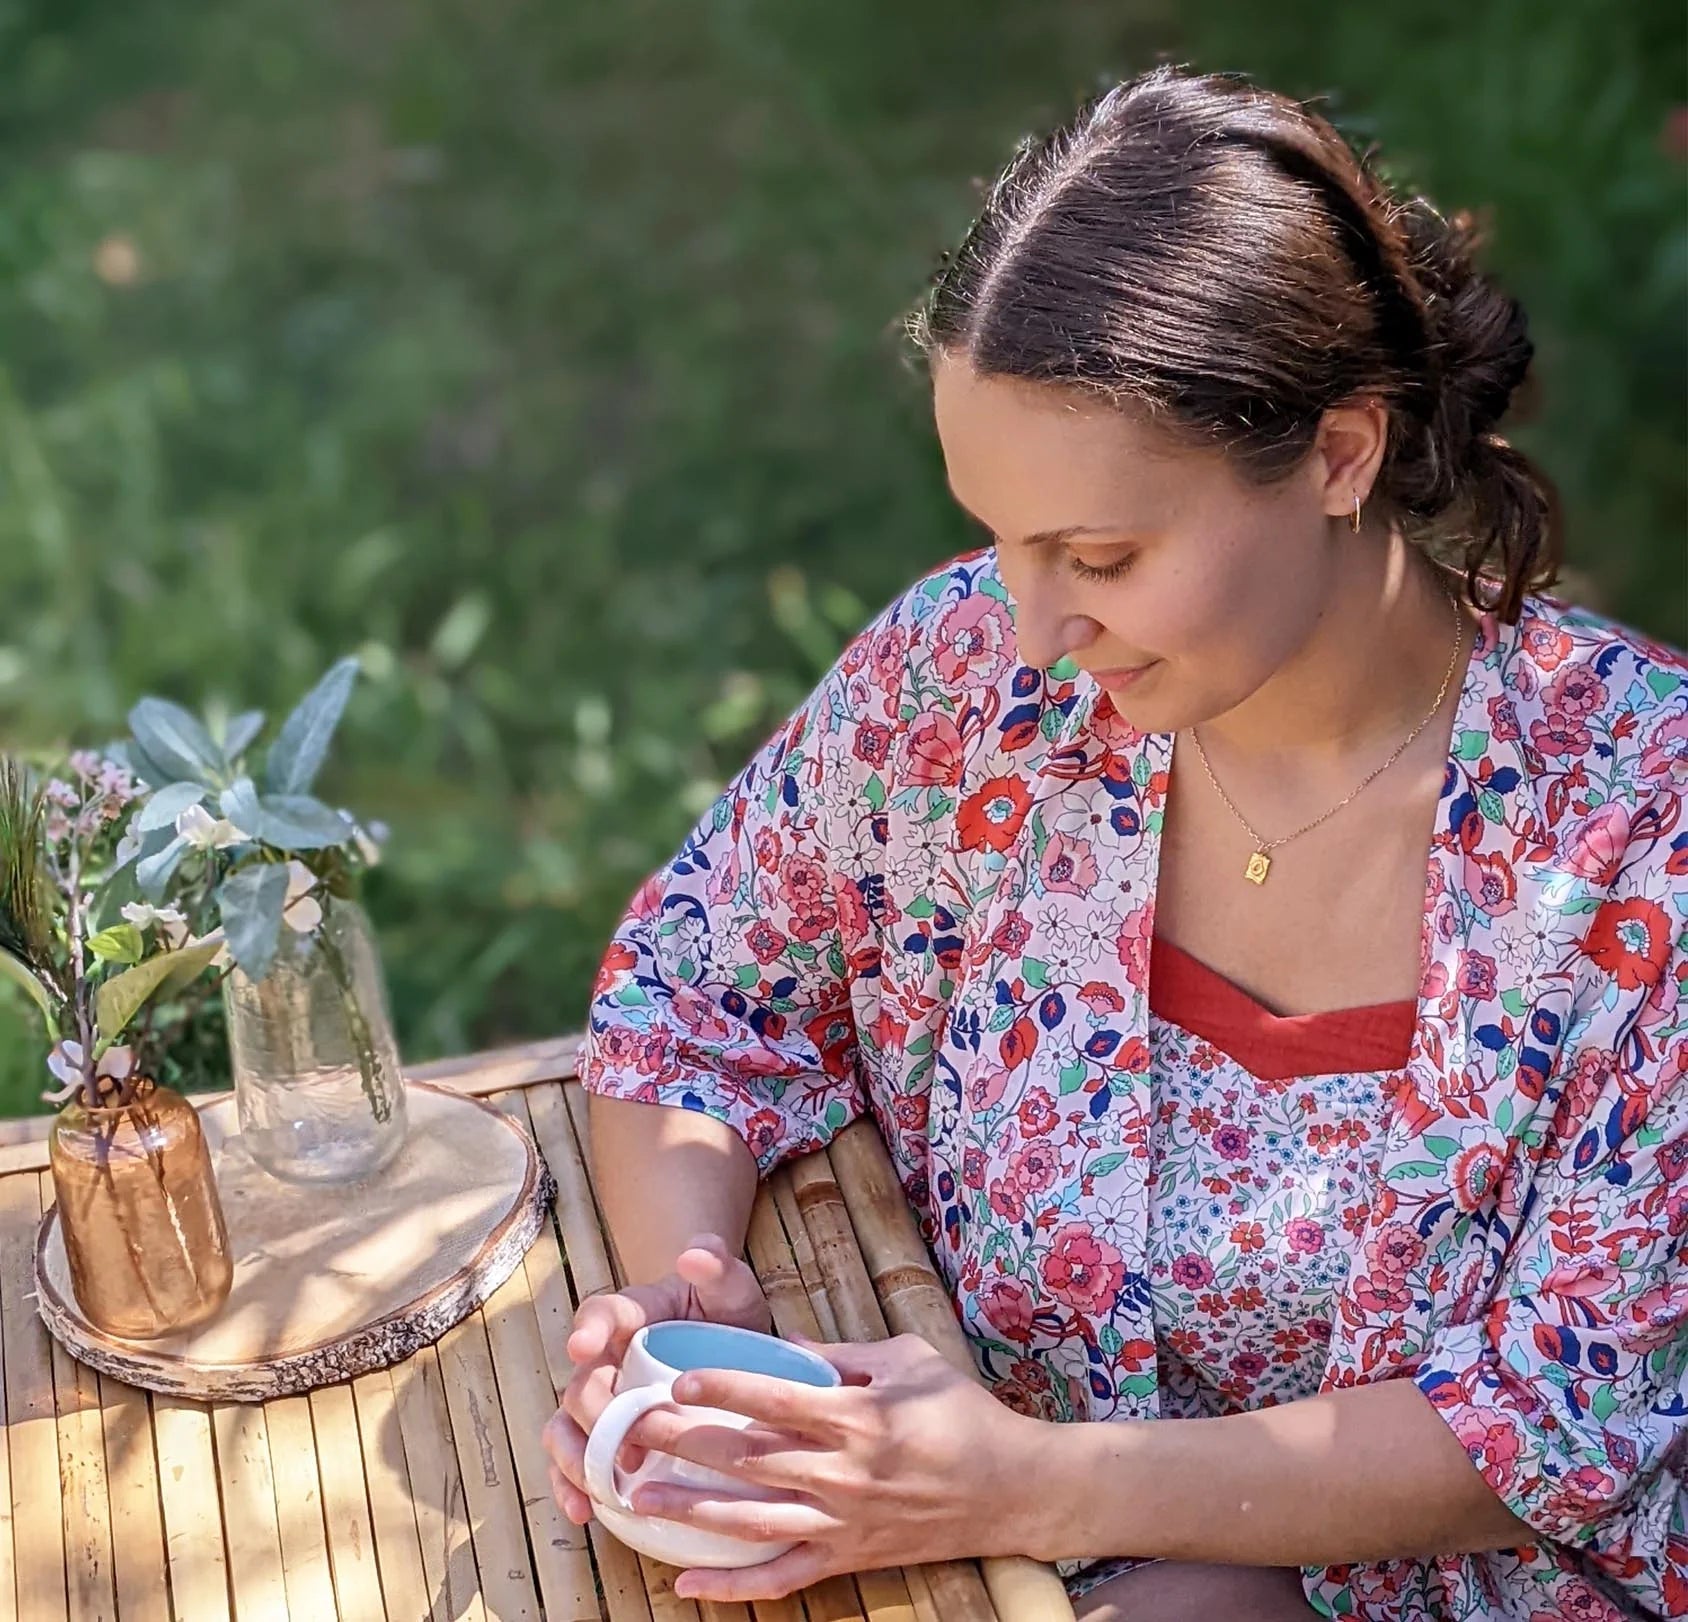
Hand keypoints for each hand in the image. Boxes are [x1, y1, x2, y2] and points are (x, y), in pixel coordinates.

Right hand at [541, 1234, 771, 1524]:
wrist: (724, 1348)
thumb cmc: (723, 1313)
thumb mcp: (730, 1286)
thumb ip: (717, 1265)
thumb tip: (696, 1253)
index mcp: (629, 1315)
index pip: (599, 1312)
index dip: (589, 1328)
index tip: (582, 1344)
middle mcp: (603, 1357)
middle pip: (581, 1385)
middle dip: (592, 1414)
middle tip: (618, 1438)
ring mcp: (600, 1400)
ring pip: (564, 1428)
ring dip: (574, 1459)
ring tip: (594, 1486)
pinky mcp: (603, 1437)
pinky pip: (572, 1464)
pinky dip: (572, 1488)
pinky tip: (587, 1513)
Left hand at [614, 1332, 1049, 1601]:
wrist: (1012, 1489)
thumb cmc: (962, 1412)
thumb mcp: (908, 1358)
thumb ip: (842, 1352)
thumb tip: (782, 1343)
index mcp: (859, 1414)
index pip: (777, 1400)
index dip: (724, 1389)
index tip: (677, 1380)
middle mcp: (844, 1472)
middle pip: (750, 1458)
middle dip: (686, 1443)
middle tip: (632, 1431)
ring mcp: (843, 1521)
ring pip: (752, 1521)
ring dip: (691, 1511)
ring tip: (637, 1498)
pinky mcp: (847, 1556)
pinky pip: (781, 1578)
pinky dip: (732, 1588)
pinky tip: (685, 1584)